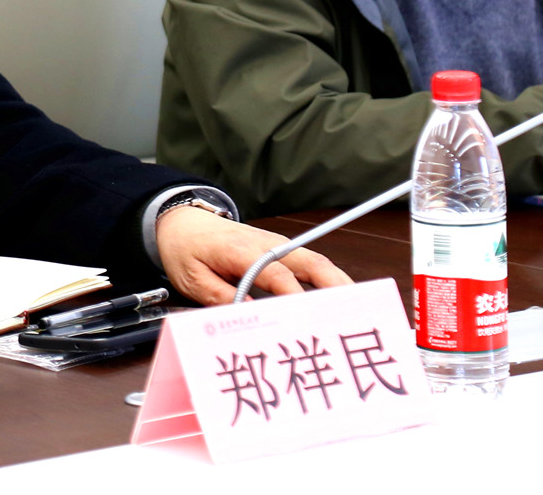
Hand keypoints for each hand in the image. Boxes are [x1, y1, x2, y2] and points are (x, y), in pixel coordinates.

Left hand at [155, 204, 353, 304]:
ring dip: (340, 284)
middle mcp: (267, 244)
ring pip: (317, 263)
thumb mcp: (192, 278)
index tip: (307, 319)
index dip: (293, 296)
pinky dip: (330, 282)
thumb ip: (219, 296)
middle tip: (353, 311)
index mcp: (242, 250)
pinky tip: (343, 304)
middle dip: (334, 285)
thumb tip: (250, 315)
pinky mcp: (281, 252)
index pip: (276, 274)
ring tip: (360, 310)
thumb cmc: (188, 250)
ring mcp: (278, 246)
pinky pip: (311, 266)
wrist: (182, 222)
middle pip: (309, 263)